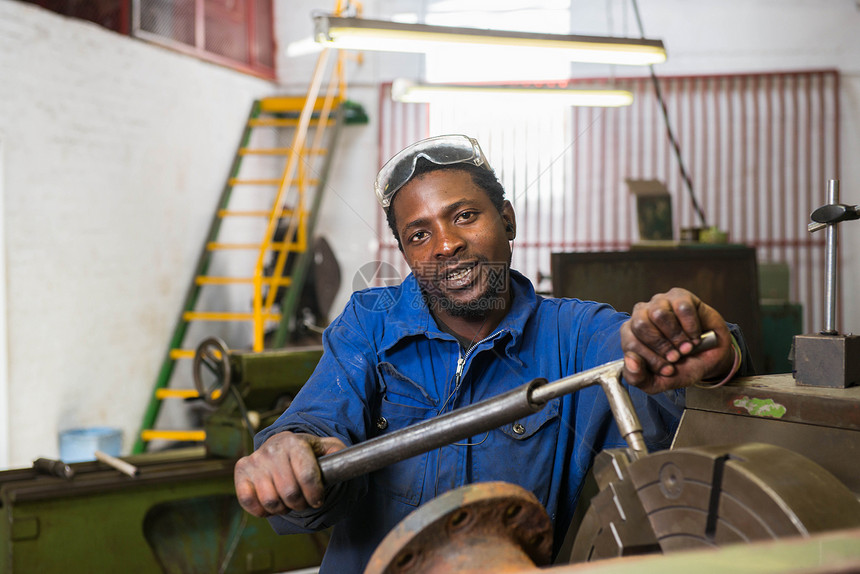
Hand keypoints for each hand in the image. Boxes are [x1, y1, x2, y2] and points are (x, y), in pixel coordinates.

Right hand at [234, 431, 345, 516]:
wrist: (281, 445)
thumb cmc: (306, 451)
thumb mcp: (326, 448)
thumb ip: (339, 454)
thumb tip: (347, 461)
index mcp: (296, 442)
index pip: (307, 476)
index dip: (315, 495)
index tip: (318, 500)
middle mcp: (273, 449)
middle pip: (290, 493)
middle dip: (300, 504)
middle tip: (303, 502)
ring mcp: (256, 459)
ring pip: (270, 500)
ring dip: (282, 508)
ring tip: (288, 502)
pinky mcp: (242, 470)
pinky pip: (248, 500)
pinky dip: (261, 509)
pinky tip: (270, 504)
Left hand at [620, 288, 735, 393]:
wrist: (711, 358)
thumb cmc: (681, 366)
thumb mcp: (658, 381)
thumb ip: (637, 377)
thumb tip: (630, 361)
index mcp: (631, 334)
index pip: (630, 343)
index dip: (651, 360)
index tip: (669, 370)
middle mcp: (641, 314)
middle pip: (641, 325)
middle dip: (662, 347)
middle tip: (677, 357)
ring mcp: (660, 302)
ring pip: (659, 313)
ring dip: (676, 336)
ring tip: (687, 347)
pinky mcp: (679, 296)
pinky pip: (682, 308)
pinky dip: (691, 326)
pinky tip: (696, 336)